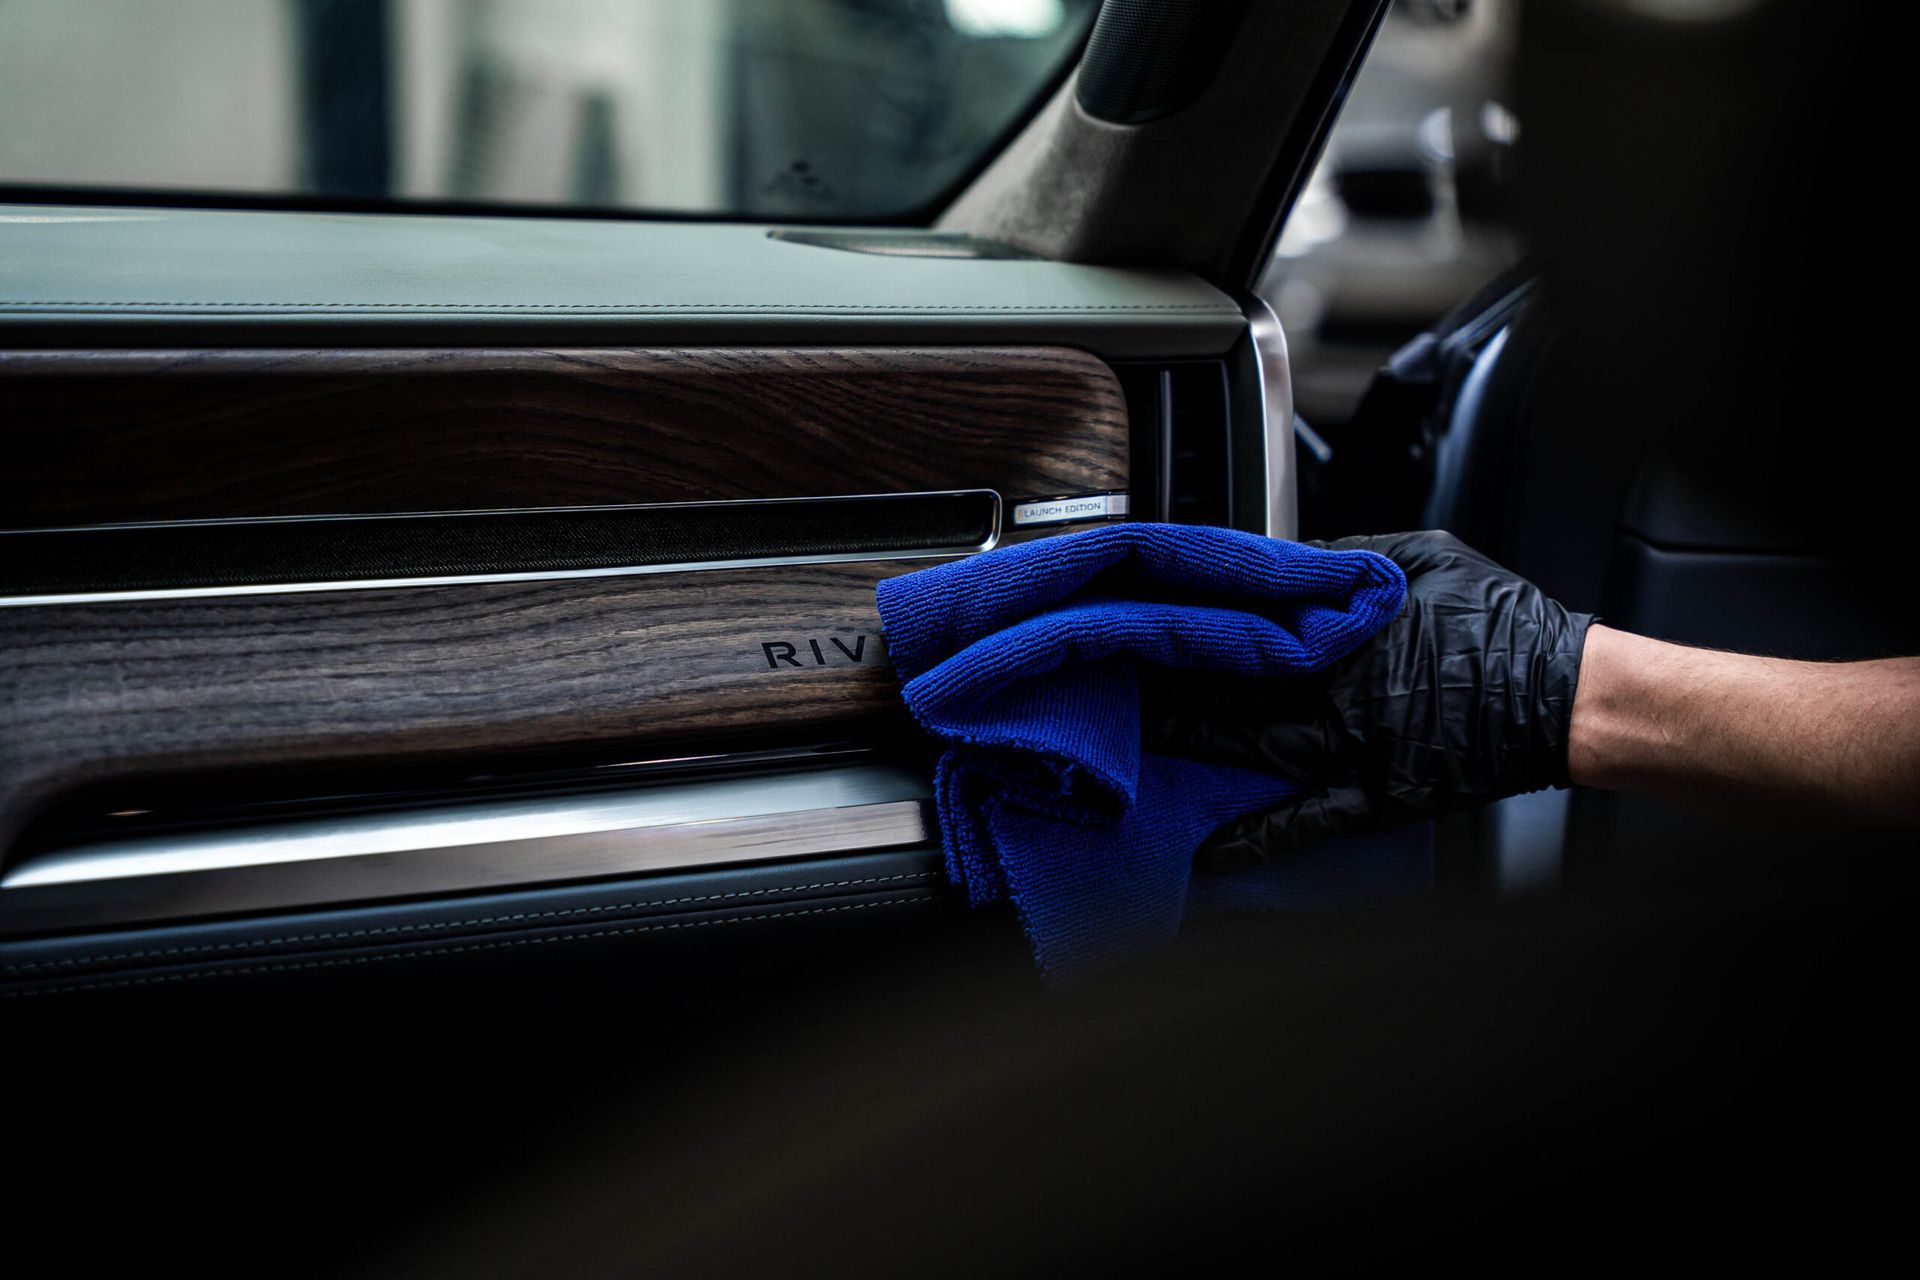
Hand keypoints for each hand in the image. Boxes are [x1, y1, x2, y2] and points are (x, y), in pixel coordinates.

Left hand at [1142, 531, 1592, 862]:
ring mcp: (1349, 751)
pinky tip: (1204, 859)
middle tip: (1103, 678)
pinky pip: (1303, 824)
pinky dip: (1253, 844)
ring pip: (1246, 749)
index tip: (1130, 616)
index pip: (1239, 624)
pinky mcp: (1373, 798)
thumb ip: (1343, 558)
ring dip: (1188, 746)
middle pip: (1228, 688)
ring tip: (1127, 744)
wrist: (1565, 695)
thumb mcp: (1420, 556)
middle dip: (1165, 684)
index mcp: (1339, 632)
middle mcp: (1332, 693)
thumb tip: (1285, 559)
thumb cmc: (1500, 620)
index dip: (1181, 622)